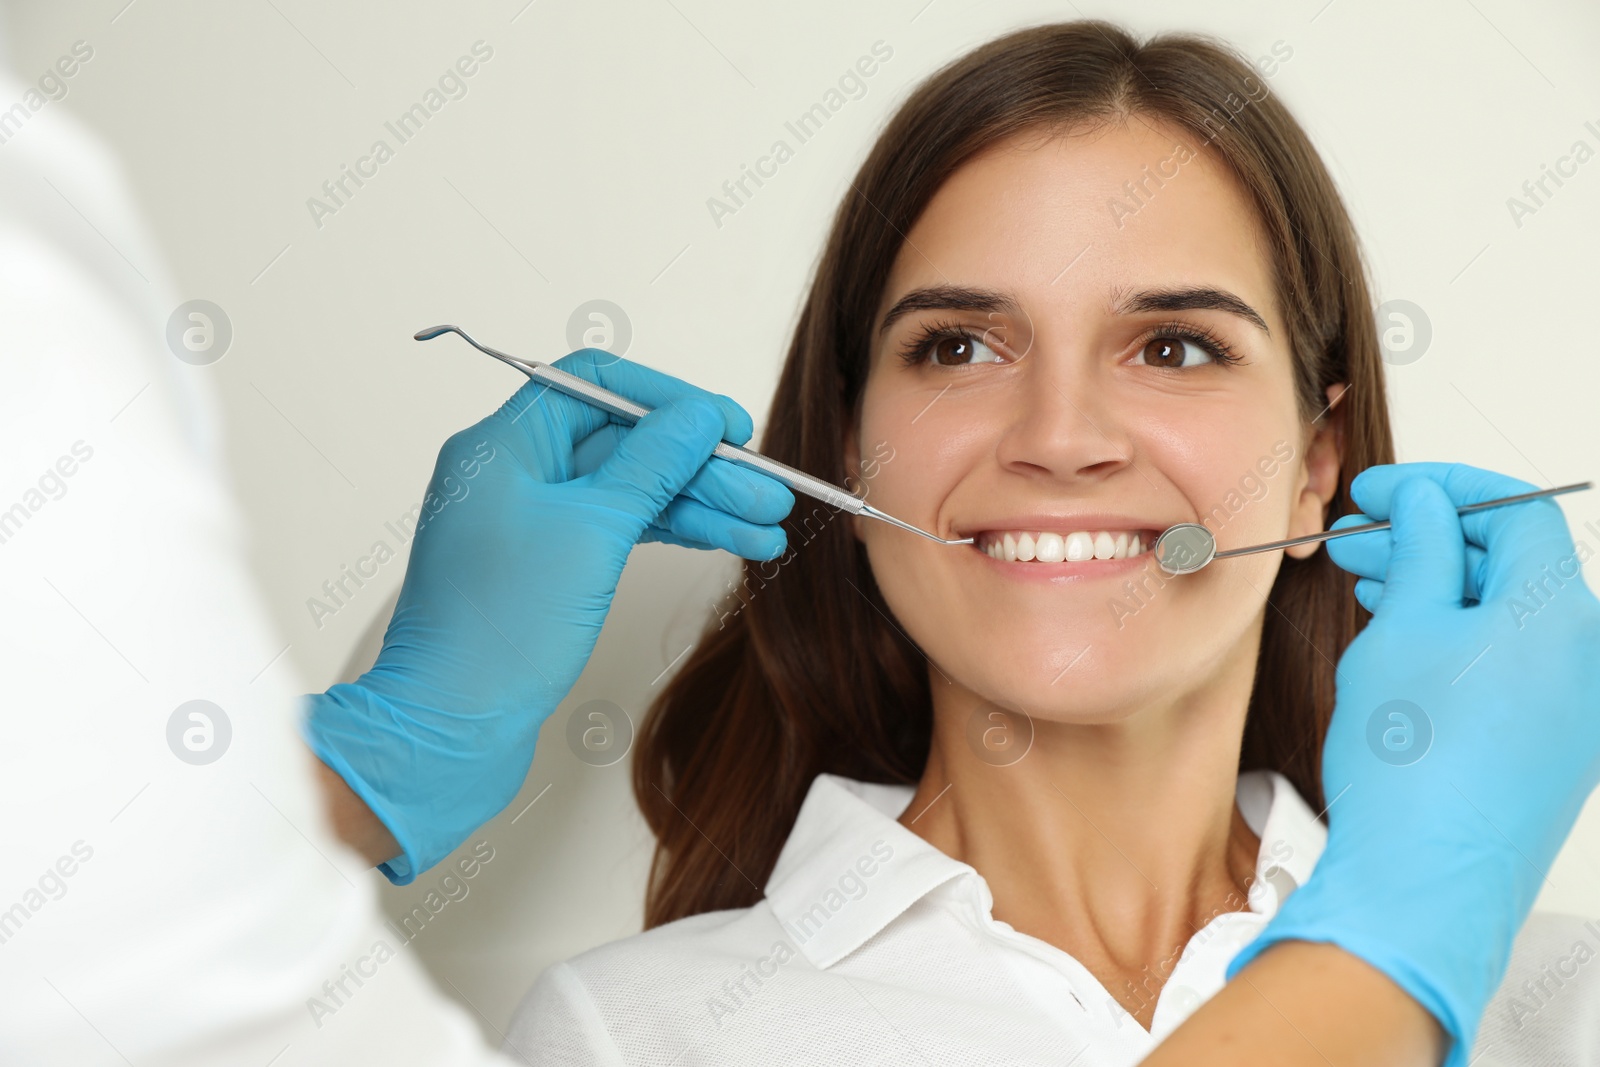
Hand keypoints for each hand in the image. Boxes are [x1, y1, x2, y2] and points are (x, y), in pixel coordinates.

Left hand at [301, 350, 793, 882]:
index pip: (597, 385)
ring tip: (767, 527)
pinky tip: (729, 541)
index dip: (669, 400)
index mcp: (503, 445)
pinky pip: (622, 529)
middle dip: (702, 466)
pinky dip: (674, 532)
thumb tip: (697, 416)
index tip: (728, 425)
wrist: (451, 729)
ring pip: (632, 491)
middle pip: (626, 443)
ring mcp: (532, 522)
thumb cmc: (497, 632)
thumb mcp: (592, 531)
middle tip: (768, 492)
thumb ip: (651, 465)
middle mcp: (514, 474)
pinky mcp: (550, 567)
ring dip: (701, 504)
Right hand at [1225, 462, 1599, 1066]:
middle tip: (1362, 538)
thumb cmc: (1412, 768)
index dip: (1440, 489)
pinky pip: (1516, 663)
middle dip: (1432, 540)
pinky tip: (1402, 643)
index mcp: (1560, 613)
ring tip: (1370, 586)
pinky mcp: (1555, 744)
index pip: (1514, 511)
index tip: (1381, 492)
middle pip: (1514, 562)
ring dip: (1440, 589)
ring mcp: (1576, 705)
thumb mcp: (1397, 631)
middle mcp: (1587, 656)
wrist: (1424, 882)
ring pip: (1511, 614)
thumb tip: (1425, 507)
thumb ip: (1416, 553)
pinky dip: (1461, 637)